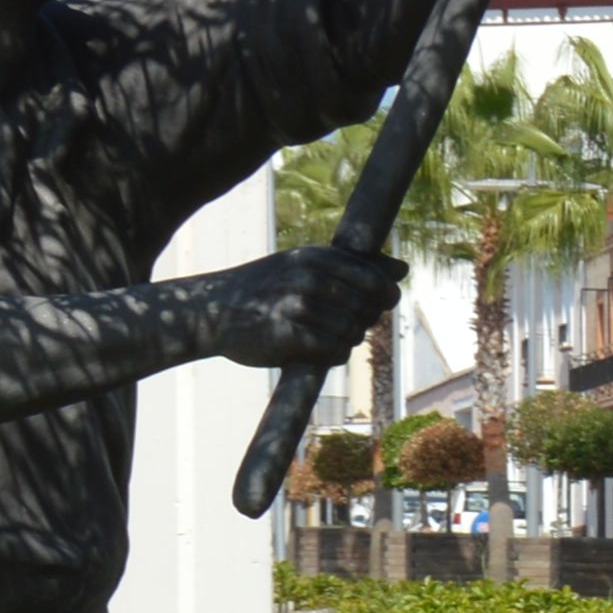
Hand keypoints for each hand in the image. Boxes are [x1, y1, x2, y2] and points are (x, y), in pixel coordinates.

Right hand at [199, 245, 407, 370]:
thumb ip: (353, 266)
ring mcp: (296, 306)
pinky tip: (313, 351)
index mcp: (316, 257)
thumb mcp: (304, 265)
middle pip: (368, 309)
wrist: (209, 311)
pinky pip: (333, 352)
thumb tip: (403, 269)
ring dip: (344, 341)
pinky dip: (330, 356)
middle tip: (338, 324)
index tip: (376, 304)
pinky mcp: (286, 336)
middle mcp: (308, 278)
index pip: (377, 280)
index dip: (384, 297)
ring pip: (352, 334)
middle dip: (362, 321)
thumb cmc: (264, 288)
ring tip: (321, 336)